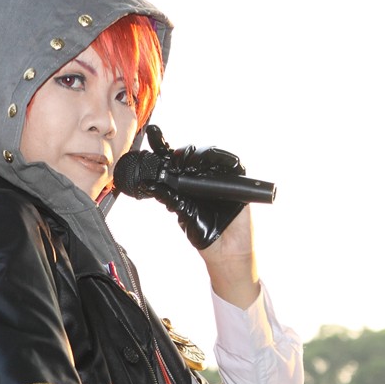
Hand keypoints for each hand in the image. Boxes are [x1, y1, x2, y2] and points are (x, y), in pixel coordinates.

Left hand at [141, 124, 245, 249]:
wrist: (226, 250)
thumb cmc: (204, 232)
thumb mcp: (182, 213)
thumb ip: (168, 197)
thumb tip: (148, 184)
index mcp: (185, 183)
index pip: (172, 160)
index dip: (162, 145)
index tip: (153, 133)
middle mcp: (201, 176)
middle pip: (190, 155)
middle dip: (180, 153)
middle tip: (172, 160)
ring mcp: (218, 176)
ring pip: (209, 156)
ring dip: (197, 156)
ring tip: (186, 163)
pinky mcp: (236, 179)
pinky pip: (231, 163)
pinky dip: (222, 158)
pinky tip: (211, 160)